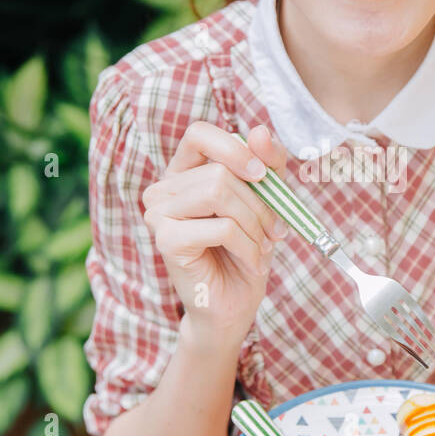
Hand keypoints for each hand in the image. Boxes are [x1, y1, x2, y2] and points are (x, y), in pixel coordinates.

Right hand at [141, 121, 288, 342]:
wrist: (235, 304)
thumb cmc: (247, 249)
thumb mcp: (267, 200)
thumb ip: (268, 164)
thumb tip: (258, 131)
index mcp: (184, 173)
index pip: (199, 134)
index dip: (233, 148)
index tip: (262, 175)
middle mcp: (163, 190)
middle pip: (218, 171)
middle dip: (259, 202)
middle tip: (275, 230)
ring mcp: (158, 214)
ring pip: (217, 193)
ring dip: (254, 224)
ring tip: (264, 246)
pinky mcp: (166, 241)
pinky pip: (220, 227)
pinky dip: (248, 246)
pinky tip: (252, 263)